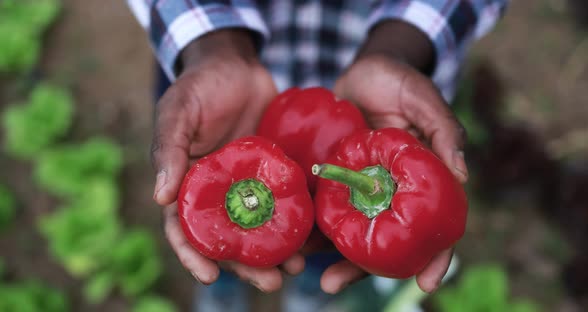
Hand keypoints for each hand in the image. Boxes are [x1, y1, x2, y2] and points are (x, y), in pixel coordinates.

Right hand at [151, 30, 303, 291]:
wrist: (237, 66)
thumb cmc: (200, 87)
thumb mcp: (178, 112)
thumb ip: (168, 149)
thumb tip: (160, 196)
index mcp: (189, 186)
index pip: (185, 229)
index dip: (194, 255)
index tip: (209, 276)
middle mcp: (220, 193)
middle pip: (230, 239)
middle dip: (247, 265)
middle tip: (272, 282)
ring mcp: (250, 186)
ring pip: (261, 228)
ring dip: (276, 252)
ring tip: (296, 267)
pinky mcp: (276, 173)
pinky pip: (286, 201)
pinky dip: (297, 220)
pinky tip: (313, 235)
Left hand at [321, 29, 467, 293]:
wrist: (362, 70)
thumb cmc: (401, 82)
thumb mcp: (424, 100)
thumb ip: (444, 132)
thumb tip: (463, 176)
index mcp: (419, 184)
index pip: (433, 226)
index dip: (434, 257)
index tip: (426, 284)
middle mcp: (388, 193)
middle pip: (380, 239)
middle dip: (358, 268)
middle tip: (330, 286)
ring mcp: (358, 187)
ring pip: (345, 228)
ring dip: (323, 252)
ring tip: (297, 269)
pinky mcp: (332, 176)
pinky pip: (319, 202)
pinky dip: (305, 221)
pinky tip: (286, 235)